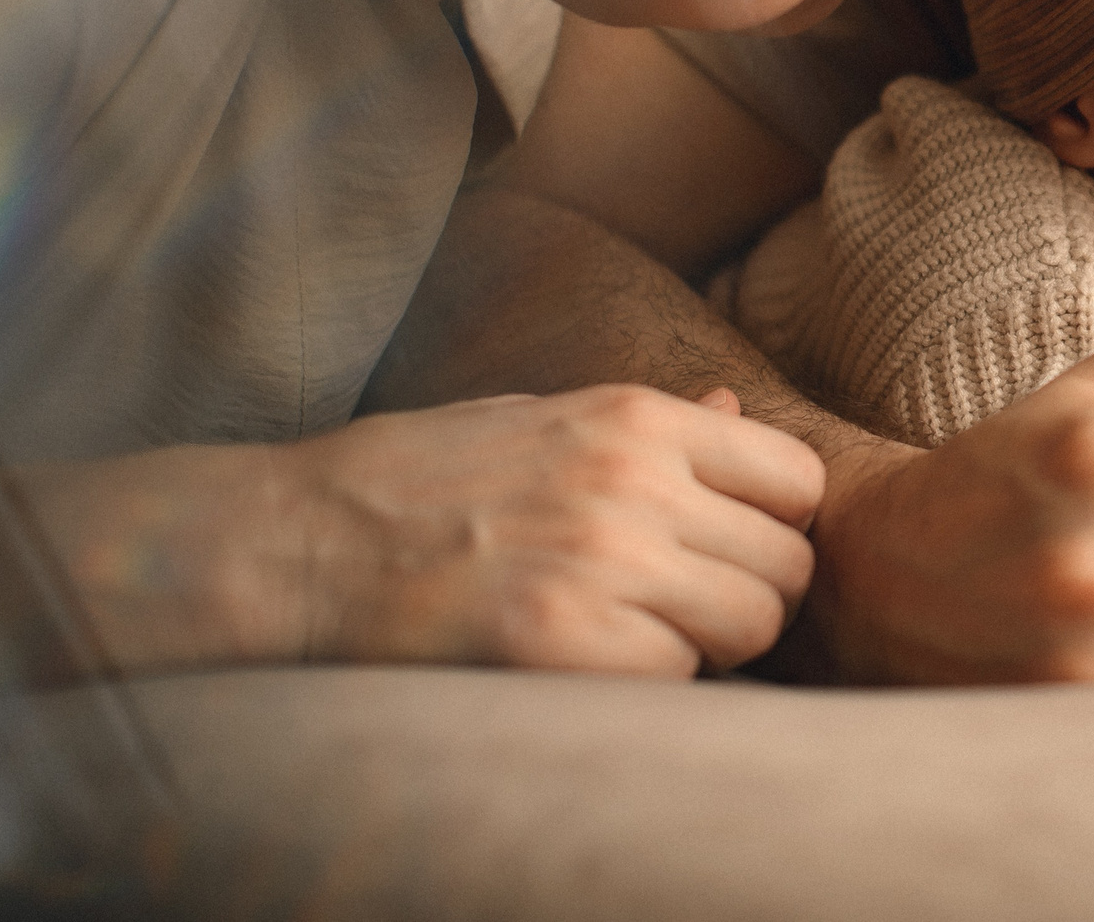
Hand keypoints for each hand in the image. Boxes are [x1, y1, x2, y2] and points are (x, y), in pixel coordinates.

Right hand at [290, 384, 822, 672]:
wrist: (295, 543)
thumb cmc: (421, 480)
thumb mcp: (543, 417)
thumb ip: (651, 426)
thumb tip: (741, 409)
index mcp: (635, 417)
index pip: (798, 478)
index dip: (777, 526)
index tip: (732, 548)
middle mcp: (633, 481)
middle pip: (786, 567)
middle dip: (750, 598)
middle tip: (686, 611)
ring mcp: (600, 560)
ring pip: (748, 628)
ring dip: (707, 646)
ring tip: (636, 636)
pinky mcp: (558, 641)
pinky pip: (676, 676)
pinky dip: (648, 682)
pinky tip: (588, 662)